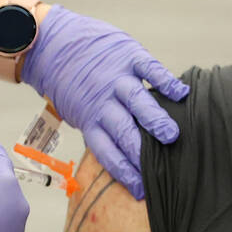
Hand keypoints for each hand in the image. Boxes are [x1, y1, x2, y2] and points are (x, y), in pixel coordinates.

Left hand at [21, 5, 188, 199]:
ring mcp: (115, 78)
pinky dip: (165, 81)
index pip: (106, 151)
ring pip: (137, 101)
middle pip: (122, 130)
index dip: (123, 171)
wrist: (52, 42)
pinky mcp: (128, 56)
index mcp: (88, 118)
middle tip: (159, 168)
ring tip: (171, 135)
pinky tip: (180, 95)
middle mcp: (102, 101)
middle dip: (140, 151)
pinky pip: (149, 69)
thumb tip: (120, 152)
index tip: (140, 189)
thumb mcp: (75, 108)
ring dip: (154, 119)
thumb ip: (96, 125)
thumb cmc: (68, 81)